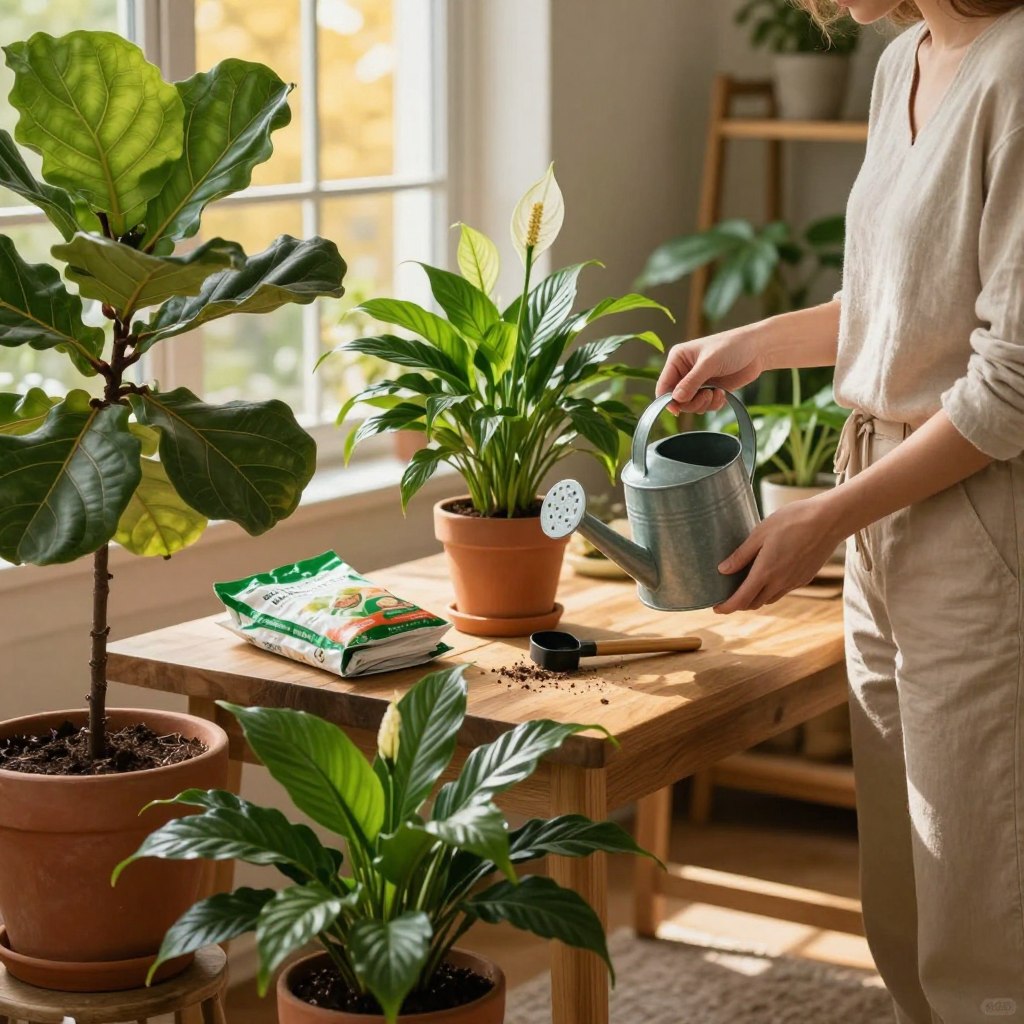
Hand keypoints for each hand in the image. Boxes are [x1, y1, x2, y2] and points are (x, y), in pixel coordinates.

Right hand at [656, 325, 767, 414]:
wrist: (758, 350)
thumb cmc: (732, 346)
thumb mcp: (709, 363)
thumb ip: (691, 382)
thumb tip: (676, 399)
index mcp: (678, 359)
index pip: (663, 385)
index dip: (667, 400)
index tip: (678, 409)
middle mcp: (684, 371)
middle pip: (676, 400)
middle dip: (691, 402)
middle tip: (706, 395)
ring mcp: (698, 382)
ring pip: (690, 405)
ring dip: (704, 404)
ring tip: (717, 393)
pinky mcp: (710, 390)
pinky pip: (704, 406)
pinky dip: (713, 404)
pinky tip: (722, 394)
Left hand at [713, 495, 845, 613]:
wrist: (829, 520)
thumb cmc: (792, 521)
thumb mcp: (760, 533)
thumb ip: (741, 555)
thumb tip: (722, 570)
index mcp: (765, 572)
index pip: (741, 600)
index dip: (726, 607)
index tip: (716, 609)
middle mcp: (780, 583)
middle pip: (754, 603)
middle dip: (739, 604)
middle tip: (727, 596)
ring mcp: (794, 582)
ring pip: (769, 599)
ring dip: (755, 598)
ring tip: (745, 587)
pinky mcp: (805, 578)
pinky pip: (783, 591)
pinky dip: (770, 590)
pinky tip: (768, 577)